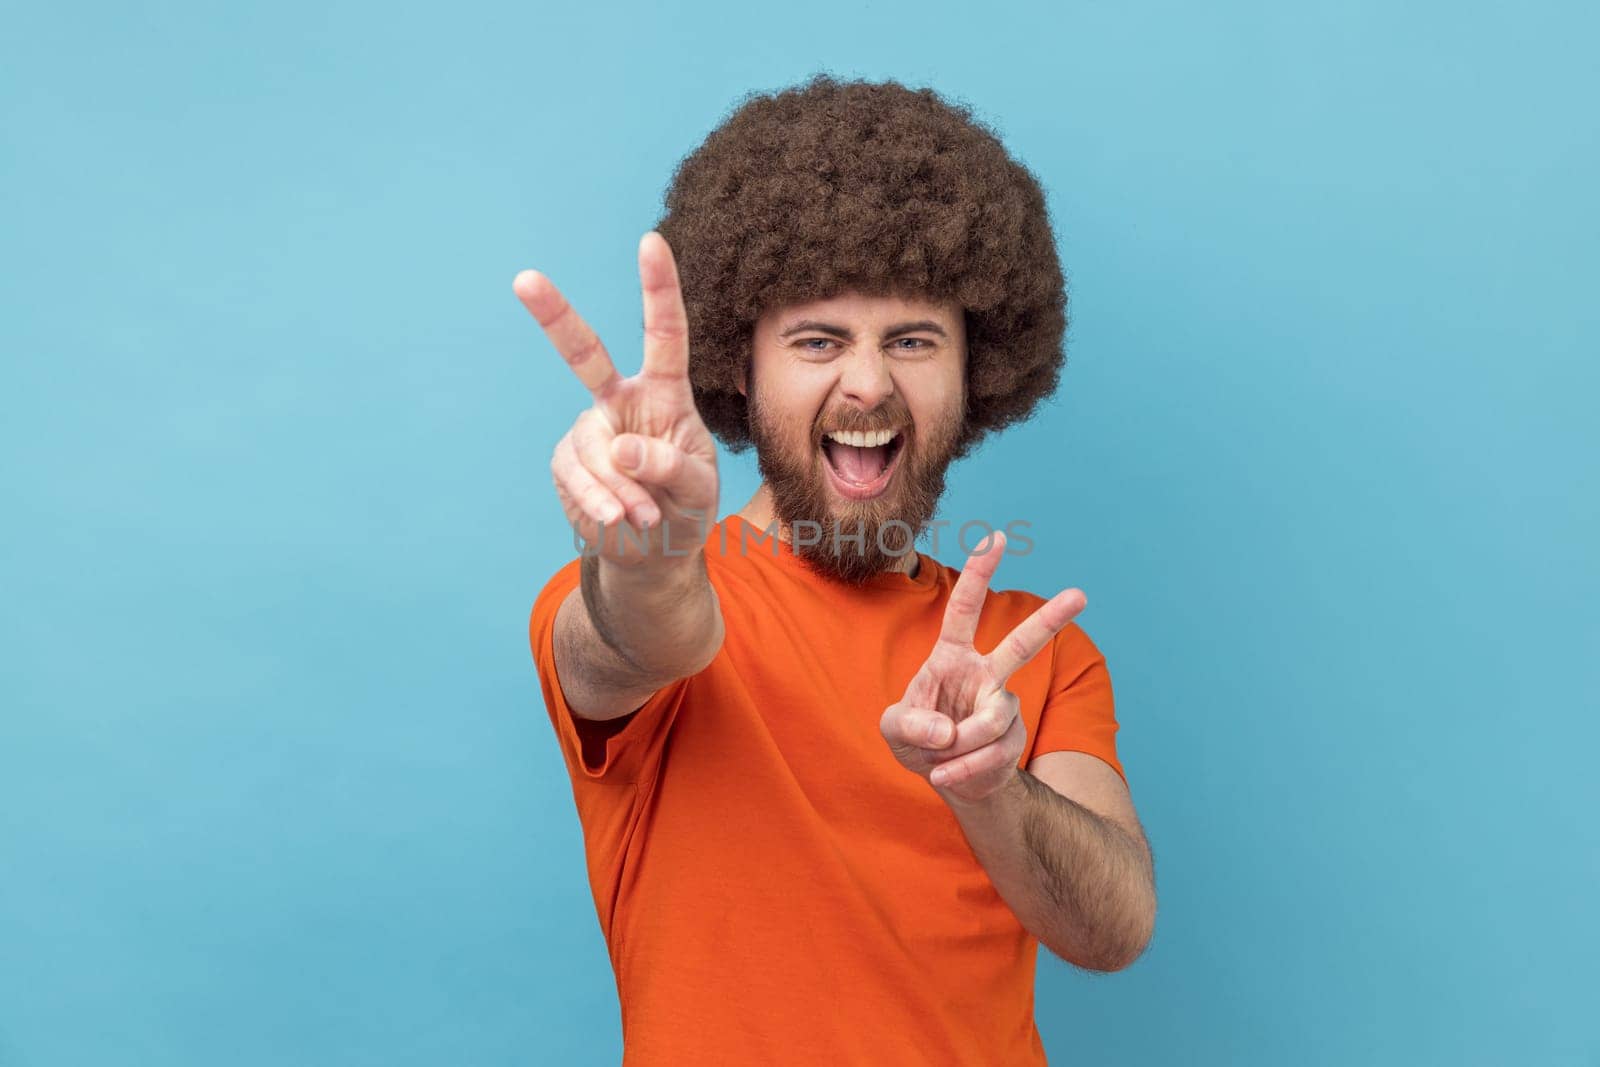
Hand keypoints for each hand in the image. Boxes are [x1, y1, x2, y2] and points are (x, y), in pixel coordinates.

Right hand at [514, 232, 718, 565]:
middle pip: (585, 352)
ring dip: (619, 487)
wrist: (654, 553)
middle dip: (554, 316)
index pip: (664, 334)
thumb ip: (671, 465)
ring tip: (644, 515)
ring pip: (592, 446)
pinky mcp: (568, 463)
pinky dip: (598, 500)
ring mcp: (590, 430)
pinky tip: (616, 518)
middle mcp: (621, 401)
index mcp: (664, 393)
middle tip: (524, 279)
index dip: (658, 288)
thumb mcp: (698, 488)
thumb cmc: (687, 507)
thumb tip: (621, 447)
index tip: (651, 241)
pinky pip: (575, 476)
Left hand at [879, 531, 1086, 803]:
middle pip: (1021, 644)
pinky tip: (947, 773)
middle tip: (1081, 594)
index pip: (964, 608)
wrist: (944, 774)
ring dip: (962, 744)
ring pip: (994, 717)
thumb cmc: (918, 737)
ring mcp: (1002, 706)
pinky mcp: (1013, 738)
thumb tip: (948, 729)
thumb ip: (910, 724)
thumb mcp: (894, 729)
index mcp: (951, 657)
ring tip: (940, 759)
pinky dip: (965, 769)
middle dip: (1051, 619)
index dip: (979, 573)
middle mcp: (984, 675)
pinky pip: (994, 753)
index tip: (996, 538)